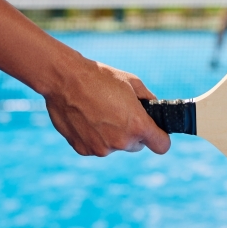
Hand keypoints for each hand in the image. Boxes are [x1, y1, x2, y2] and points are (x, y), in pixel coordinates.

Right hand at [44, 56, 170, 156]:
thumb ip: (148, 99)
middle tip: (119, 112)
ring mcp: (101, 148)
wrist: (65, 79)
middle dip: (132, 132)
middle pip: (136, 145)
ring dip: (112, 135)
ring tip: (99, 111)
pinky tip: (86, 118)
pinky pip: (96, 146)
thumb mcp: (132, 82)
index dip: (160, 138)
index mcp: (137, 125)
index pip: (162, 146)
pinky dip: (94, 136)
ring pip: (115, 146)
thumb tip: (154, 108)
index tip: (155, 132)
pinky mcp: (83, 150)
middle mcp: (121, 142)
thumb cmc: (100, 77)